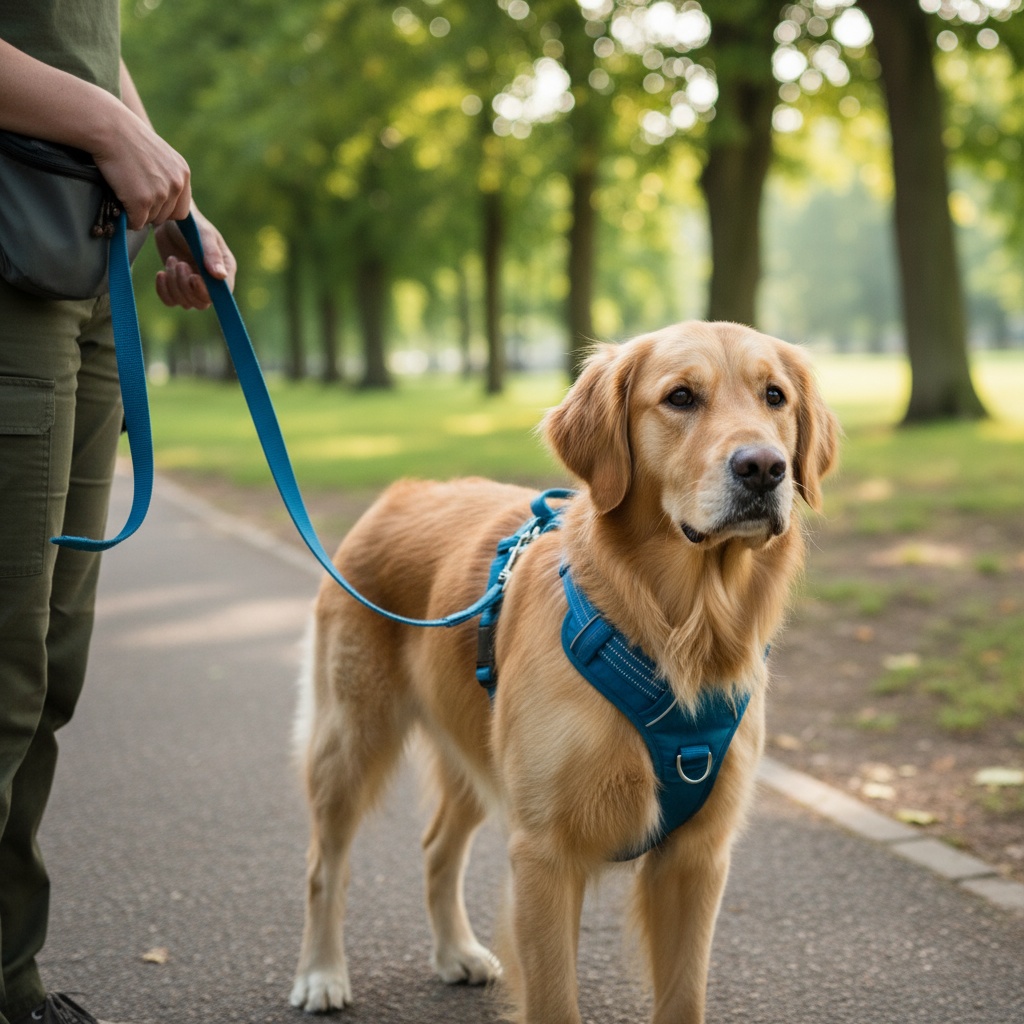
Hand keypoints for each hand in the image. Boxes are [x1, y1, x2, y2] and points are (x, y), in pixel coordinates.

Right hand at [91, 109, 193, 229]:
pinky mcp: (142, 201)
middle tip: (133, 196)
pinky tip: (120, 202)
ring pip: (151, 220)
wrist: (109, 128)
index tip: (151, 204)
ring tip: (125, 192)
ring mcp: (161, 194)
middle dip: (150, 212)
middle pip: (166, 217)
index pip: (182, 211)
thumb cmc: (128, 138)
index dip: (165, 211)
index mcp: (183, 173)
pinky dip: (127, 218)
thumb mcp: (160, 155)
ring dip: (137, 213)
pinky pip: (137, 223)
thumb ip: (167, 176)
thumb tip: (165, 200)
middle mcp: (176, 185)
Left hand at [153, 210, 236, 310]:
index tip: (193, 277)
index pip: (221, 294)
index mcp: (225, 270)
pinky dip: (163, 291)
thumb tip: (221, 276)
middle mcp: (211, 283)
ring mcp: (194, 287)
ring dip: (174, 284)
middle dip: (186, 286)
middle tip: (179, 262)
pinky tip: (161, 273)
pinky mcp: (177, 287)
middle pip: (201, 302)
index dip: (206, 291)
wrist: (171, 222)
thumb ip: (212, 254)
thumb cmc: (192, 225)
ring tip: (172, 260)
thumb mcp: (204, 235)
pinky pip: (171, 301)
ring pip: (185, 303)